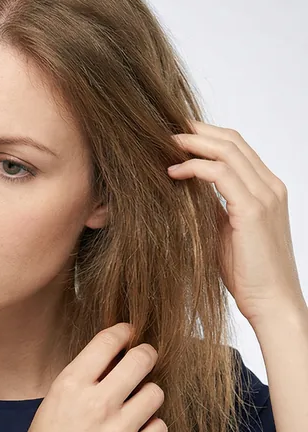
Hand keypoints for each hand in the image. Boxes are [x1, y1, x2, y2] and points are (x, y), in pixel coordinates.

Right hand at [3, 322, 167, 431]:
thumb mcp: (50, 408)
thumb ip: (79, 385)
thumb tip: (109, 363)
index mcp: (69, 385)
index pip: (108, 342)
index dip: (123, 332)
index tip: (129, 333)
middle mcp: (96, 402)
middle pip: (142, 359)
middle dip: (146, 355)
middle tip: (145, 359)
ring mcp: (118, 430)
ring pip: (155, 393)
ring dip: (148, 395)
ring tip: (136, 405)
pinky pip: (160, 427)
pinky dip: (151, 428)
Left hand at [167, 121, 303, 325]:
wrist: (270, 302)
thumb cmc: (246, 271)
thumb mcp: (223, 229)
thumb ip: (210, 206)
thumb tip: (181, 188)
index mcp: (266, 188)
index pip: (235, 146)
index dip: (203, 134)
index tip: (172, 134)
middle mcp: (270, 186)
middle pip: (231, 140)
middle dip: (194, 130)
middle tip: (161, 130)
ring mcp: (265, 196)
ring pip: (227, 150)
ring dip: (192, 143)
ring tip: (163, 145)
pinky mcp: (254, 210)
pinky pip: (222, 174)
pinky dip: (195, 167)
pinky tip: (172, 173)